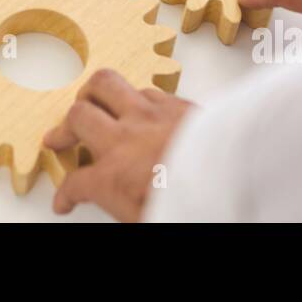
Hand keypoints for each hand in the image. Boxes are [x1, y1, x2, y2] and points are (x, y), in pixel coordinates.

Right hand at [44, 70, 192, 221]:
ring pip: (106, 84)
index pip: (75, 184)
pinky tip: (138, 107)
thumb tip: (118, 202)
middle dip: (63, 128)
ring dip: (93, 95)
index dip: (65, 194)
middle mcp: (126, 138)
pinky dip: (134, 97)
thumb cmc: (197, 202)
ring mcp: (151, 114)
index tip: (65, 200)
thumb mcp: (146, 217)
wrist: (243, 176)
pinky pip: (145, 88)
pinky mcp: (177, 102)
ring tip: (90, 104)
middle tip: (59, 137)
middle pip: (79, 117)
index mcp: (114, 176)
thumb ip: (124, 203)